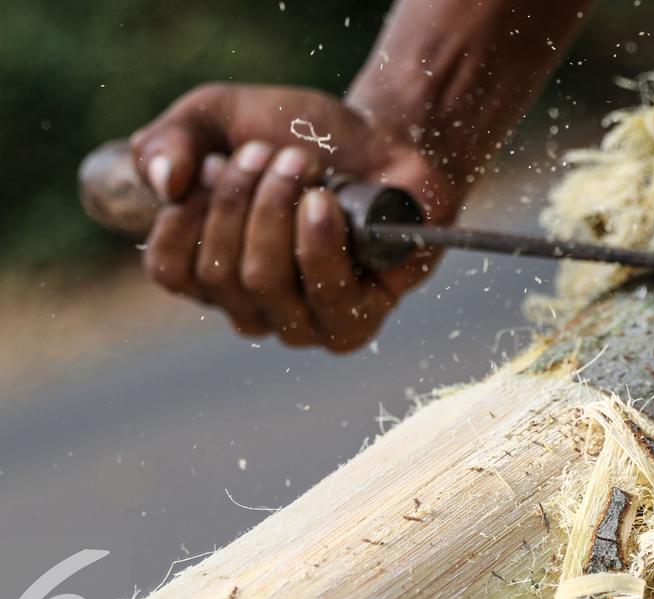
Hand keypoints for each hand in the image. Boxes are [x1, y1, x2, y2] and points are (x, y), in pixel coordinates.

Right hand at [131, 83, 457, 350]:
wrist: (386, 137)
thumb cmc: (301, 135)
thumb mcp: (220, 116)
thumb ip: (170, 140)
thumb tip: (163, 183)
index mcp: (212, 274)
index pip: (171, 270)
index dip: (185, 214)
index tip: (214, 163)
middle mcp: (255, 309)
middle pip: (219, 272)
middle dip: (240, 197)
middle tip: (271, 151)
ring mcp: (305, 323)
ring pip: (263, 280)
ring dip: (277, 208)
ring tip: (303, 163)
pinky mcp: (356, 320)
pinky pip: (325, 292)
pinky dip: (320, 237)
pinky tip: (326, 201)